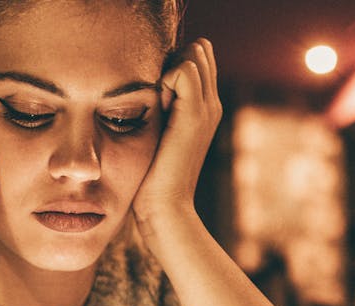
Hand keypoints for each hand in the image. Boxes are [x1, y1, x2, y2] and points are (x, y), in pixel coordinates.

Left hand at [131, 38, 222, 236]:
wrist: (164, 207)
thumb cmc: (149, 178)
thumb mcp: (155, 135)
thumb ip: (157, 107)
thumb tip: (143, 84)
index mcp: (203, 108)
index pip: (196, 57)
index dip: (172, 64)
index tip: (154, 97)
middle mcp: (211, 104)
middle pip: (198, 50)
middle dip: (172, 62)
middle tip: (155, 98)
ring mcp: (207, 108)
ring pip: (193, 53)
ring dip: (167, 70)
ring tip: (156, 105)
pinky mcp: (195, 114)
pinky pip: (184, 68)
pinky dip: (164, 78)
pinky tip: (155, 107)